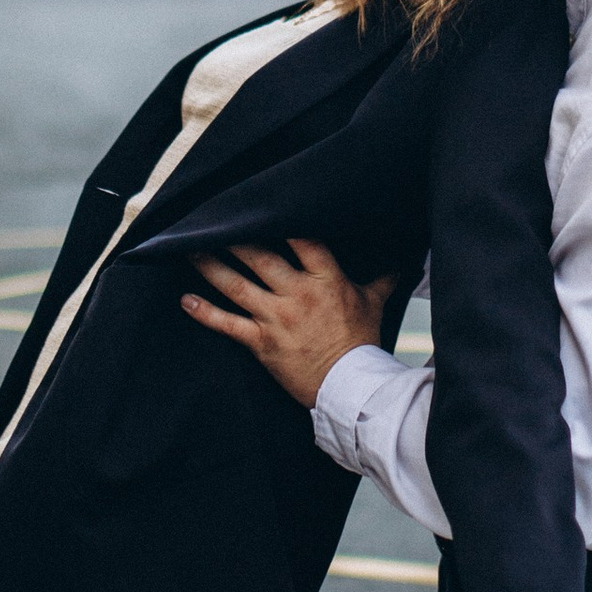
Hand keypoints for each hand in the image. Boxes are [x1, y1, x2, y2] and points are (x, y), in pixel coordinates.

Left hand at [183, 236, 393, 408]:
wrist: (350, 388)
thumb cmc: (362, 343)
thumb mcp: (374, 304)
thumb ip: (383, 278)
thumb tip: (405, 260)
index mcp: (326, 280)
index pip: (302, 240)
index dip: (280, 219)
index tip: (260, 203)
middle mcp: (298, 294)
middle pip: (259, 256)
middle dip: (233, 237)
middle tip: (211, 219)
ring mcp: (277, 318)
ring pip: (236, 285)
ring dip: (210, 266)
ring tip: (190, 248)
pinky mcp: (261, 343)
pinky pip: (228, 324)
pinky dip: (205, 313)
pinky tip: (186, 300)